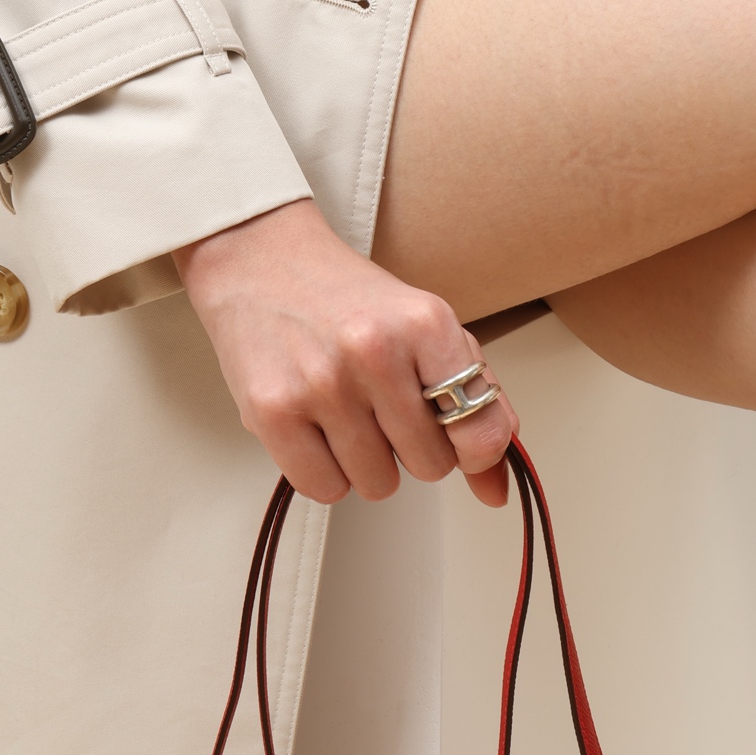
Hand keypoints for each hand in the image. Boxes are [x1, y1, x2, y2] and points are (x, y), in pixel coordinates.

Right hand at [173, 199, 518, 507]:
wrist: (260, 262)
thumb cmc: (349, 304)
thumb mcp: (426, 332)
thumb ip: (476, 402)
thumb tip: (496, 492)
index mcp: (425, 323)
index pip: (481, 429)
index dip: (476, 451)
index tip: (459, 442)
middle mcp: (374, 350)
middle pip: (429, 467)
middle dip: (411, 448)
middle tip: (382, 408)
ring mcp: (321, 383)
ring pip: (377, 485)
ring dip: (365, 462)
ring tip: (344, 412)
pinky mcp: (273, 412)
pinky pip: (325, 489)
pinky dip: (324, 471)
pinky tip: (315, 428)